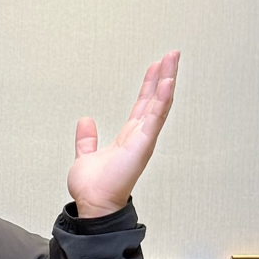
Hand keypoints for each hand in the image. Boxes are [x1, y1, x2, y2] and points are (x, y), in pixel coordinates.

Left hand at [68, 50, 179, 218]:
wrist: (94, 204)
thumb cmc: (93, 188)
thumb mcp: (86, 156)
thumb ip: (87, 139)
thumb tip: (85, 121)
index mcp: (129, 137)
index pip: (143, 105)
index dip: (150, 85)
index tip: (156, 66)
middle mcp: (140, 136)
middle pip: (156, 99)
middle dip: (164, 76)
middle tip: (173, 55)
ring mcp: (144, 139)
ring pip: (160, 104)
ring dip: (167, 80)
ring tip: (173, 59)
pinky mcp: (143, 144)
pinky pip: (155, 117)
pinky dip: (162, 98)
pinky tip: (168, 81)